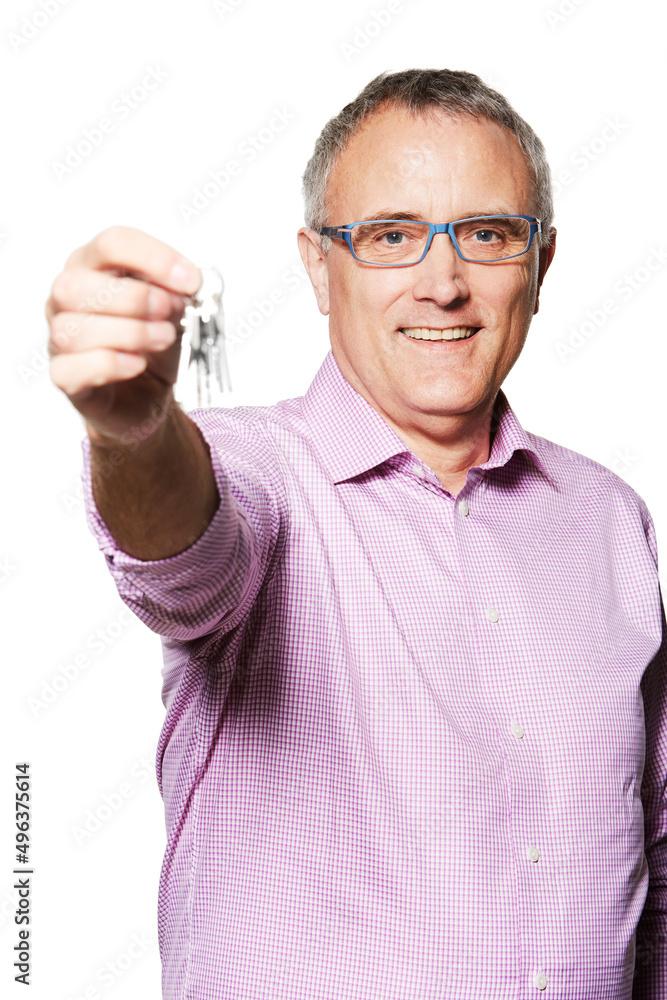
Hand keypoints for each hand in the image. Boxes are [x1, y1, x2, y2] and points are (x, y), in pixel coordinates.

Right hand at [46, 225, 200, 445]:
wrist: (150, 394)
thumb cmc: (153, 345)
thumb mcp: (173, 311)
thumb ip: (176, 290)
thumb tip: (186, 281)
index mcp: (94, 268)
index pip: (111, 243)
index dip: (154, 258)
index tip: (190, 280)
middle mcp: (67, 299)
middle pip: (76, 284)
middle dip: (133, 297)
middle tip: (169, 311)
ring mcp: (60, 338)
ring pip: (72, 329)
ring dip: (130, 333)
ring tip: (163, 338)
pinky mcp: (65, 377)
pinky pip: (69, 369)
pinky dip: (110, 364)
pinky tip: (138, 364)